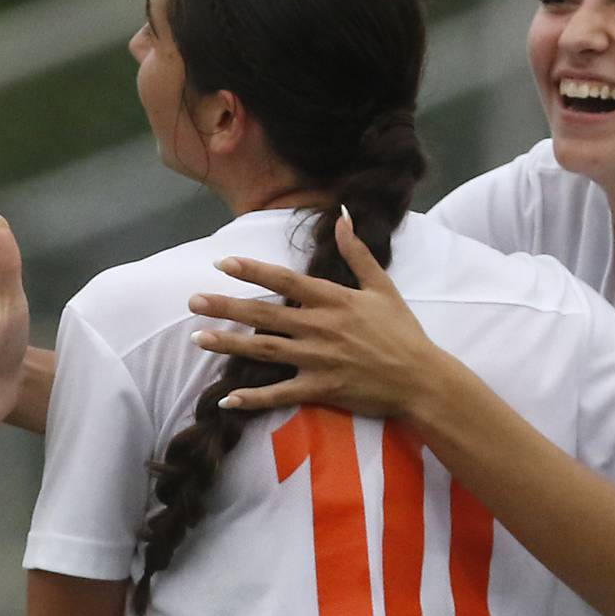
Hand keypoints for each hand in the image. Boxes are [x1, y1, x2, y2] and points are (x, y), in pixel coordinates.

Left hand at [187, 212, 445, 416]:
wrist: (421, 379)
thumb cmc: (403, 332)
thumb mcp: (383, 286)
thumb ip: (357, 252)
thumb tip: (343, 215)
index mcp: (334, 300)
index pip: (285, 281)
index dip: (252, 271)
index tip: (223, 263)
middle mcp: (321, 327)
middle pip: (265, 315)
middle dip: (226, 306)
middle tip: (193, 301)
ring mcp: (319, 360)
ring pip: (264, 351)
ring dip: (229, 344)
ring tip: (198, 339)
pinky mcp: (321, 389)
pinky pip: (280, 394)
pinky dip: (253, 399)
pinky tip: (227, 400)